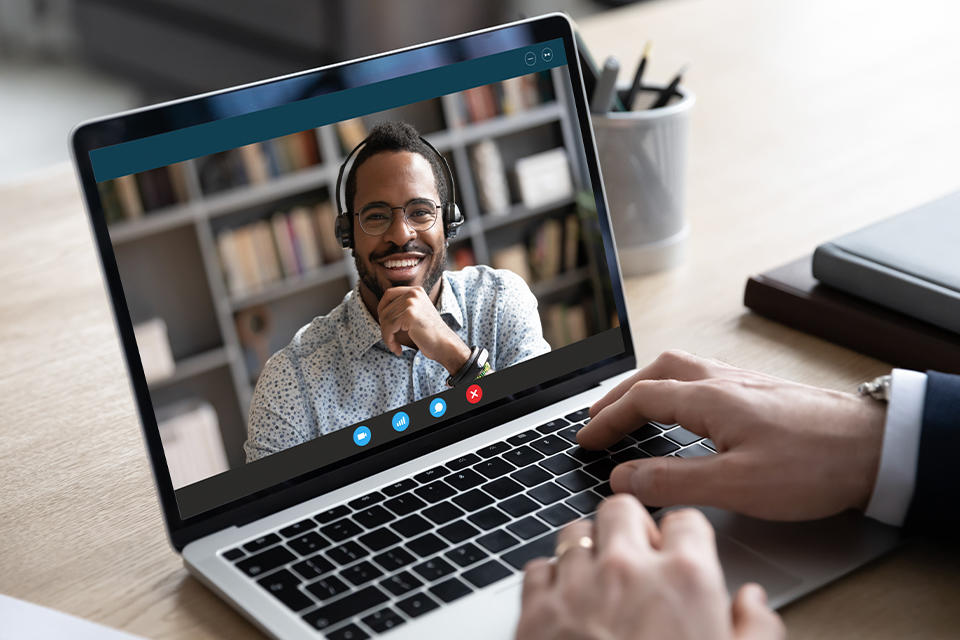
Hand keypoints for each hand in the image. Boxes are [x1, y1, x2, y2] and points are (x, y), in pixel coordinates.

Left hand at [376, 286, 470, 373]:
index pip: (388, 294)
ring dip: (387, 337)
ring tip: (395, 346)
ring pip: (385, 319)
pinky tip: (398, 349)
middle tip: (391, 341)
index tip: (385, 326)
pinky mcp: (409, 314)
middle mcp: (413, 293)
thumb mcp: (411, 316)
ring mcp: (411, 302)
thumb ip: (397, 311)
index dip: (382, 310)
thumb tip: (378, 314)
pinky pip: (389, 328)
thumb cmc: (427, 334)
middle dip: (384, 327)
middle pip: (385, 308)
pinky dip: (389, 341)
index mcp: (415, 290)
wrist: (444, 345)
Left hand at [516, 495, 783, 639]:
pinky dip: (550, 581)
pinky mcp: (534, 612)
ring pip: (574, 532)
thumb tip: (752, 600)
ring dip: (588, 550)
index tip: (684, 552)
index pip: (686, 520)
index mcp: (684, 579)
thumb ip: (756, 628)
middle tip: (638, 558)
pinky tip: (567, 607)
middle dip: (631, 527)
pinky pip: (537, 568)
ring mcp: (575, 587)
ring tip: (600, 584)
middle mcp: (626, 570)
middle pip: (622, 507)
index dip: (686, 536)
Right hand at [577, 350, 886, 519]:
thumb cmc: (813, 464)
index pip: (640, 398)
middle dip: (620, 393)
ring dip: (647, 385)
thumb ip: (674, 480)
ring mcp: (744, 382)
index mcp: (709, 398)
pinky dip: (675, 387)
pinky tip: (685, 408)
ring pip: (680, 369)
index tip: (586, 440)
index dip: (607, 420)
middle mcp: (723, 380)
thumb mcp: (736, 484)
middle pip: (656, 371)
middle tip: (598, 417)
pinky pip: (702, 377)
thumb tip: (624, 476)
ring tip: (631, 408)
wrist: (876, 447)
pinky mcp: (762, 392)